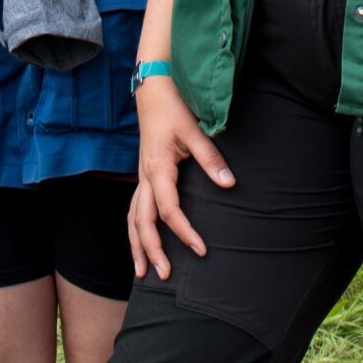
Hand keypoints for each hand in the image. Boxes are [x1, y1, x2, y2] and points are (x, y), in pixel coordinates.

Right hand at [127, 75, 232, 279]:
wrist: (154, 87)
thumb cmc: (175, 107)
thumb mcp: (195, 131)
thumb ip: (212, 158)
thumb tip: (229, 184)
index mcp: (157, 168)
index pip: (168, 210)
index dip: (184, 232)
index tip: (201, 250)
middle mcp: (144, 176)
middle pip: (142, 221)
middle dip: (151, 250)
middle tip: (165, 275)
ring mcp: (141, 176)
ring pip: (132, 218)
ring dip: (137, 245)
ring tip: (141, 273)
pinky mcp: (143, 174)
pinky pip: (134, 208)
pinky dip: (135, 229)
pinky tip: (140, 244)